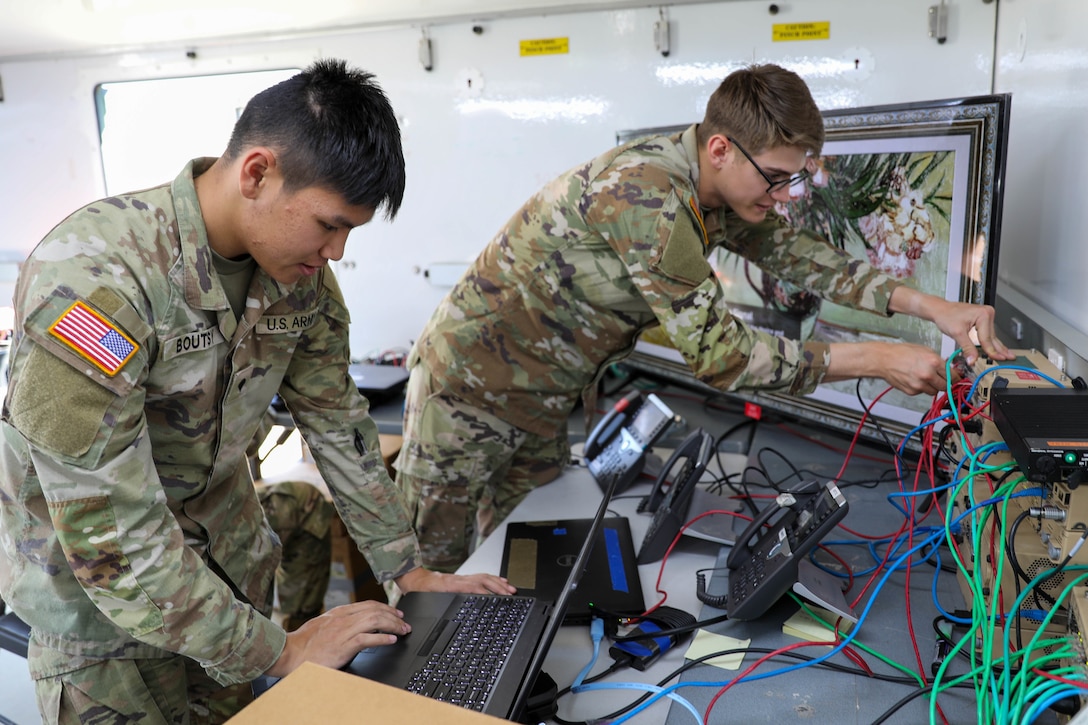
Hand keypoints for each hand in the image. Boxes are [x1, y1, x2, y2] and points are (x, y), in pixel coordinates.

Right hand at [265, 600, 409, 677]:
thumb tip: (353, 623)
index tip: (396, 613)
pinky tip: (392, 640)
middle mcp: (344, 618)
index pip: (369, 605)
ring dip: (393, 625)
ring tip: (403, 630)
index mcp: (340, 612)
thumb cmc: (305, 643)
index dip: (386, 608)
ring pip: (375, 621)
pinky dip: (383, 639)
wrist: (290, 653)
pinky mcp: (344, 645)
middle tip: (405, 623)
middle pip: (376, 610)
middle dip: (394, 616)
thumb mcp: (324, 625)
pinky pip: (368, 639)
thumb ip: (339, 622)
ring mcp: (344, 631)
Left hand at [395, 567, 515, 595]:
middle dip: (499, 587)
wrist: (415, 579)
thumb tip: (444, 618)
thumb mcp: (428, 600)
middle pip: (484, 581)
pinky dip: (492, 579)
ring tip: (510, 589)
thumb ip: (437, 607)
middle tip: (511, 594)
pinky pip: (481, 576)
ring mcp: (462, 578)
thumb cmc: (421, 591)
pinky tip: (499, 582)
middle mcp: (460, 580)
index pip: (474, 588)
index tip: (499, 598)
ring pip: (484, 577)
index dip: (487, 592)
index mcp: (452, 586)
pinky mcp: (463, 578)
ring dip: (499, 583)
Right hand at [826, 341, 951, 396]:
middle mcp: (928, 374)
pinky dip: (922, 387)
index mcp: (933, 362)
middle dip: (946, 383)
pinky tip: (914, 379)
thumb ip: (939, 360)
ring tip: (925, 378)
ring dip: (934, 386)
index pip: (953, 376)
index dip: (957, 378)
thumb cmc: (902, 352)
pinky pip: (922, 392)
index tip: (958, 379)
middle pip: (946, 386)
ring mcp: (919, 384)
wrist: (884, 360)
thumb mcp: (925, 350)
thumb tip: (950, 368)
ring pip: (935, 391)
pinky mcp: (912, 391)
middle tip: (943, 379)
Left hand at [888, 288, 1013, 364]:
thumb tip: (972, 360)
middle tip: (1009, 359)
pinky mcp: (982, 320)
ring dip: (996, 347)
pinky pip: (988, 334)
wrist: (939, 309)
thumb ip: (967, 348)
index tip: (997, 359)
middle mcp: (987, 313)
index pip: (986, 338)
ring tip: (1006, 356)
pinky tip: (998, 349)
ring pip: (991, 336)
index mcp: (983, 314)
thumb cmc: (946, 315)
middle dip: (999, 349)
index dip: (990, 351)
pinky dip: (990, 342)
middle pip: (992, 337)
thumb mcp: (957, 333)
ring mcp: (986, 316)